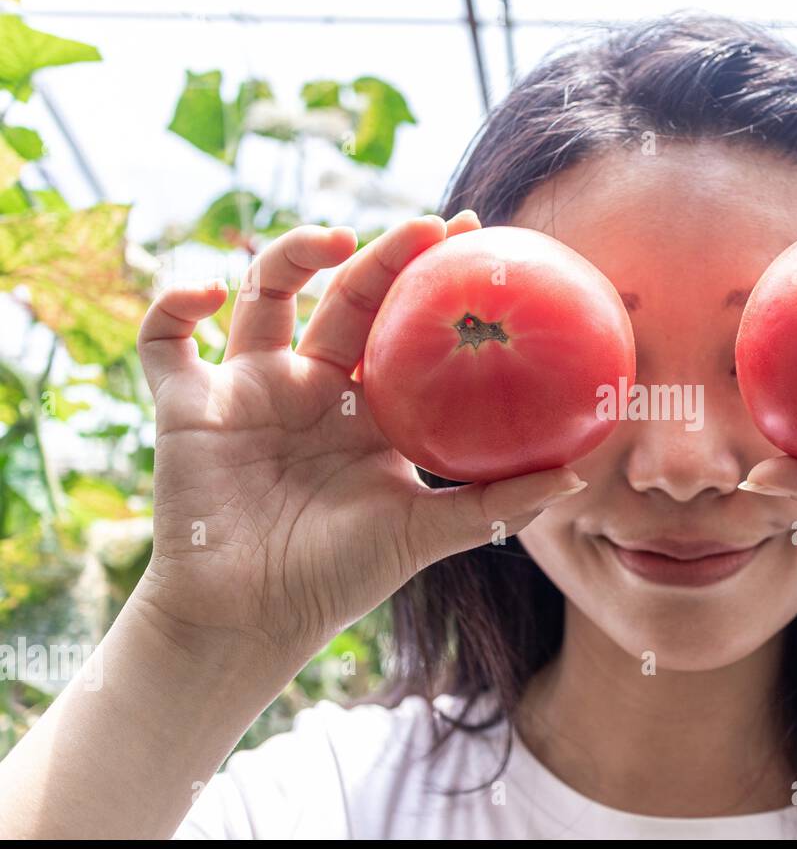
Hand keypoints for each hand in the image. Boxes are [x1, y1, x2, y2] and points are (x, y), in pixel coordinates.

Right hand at [135, 211, 585, 661]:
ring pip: (263, 297)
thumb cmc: (338, 578)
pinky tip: (206, 291)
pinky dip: (172, 306)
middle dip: (386, 254)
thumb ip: (498, 502)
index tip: (478, 235)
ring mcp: (248, 390)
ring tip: (333, 240)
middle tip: (431, 227)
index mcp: (369, 408)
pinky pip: (165, 342)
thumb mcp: (426, 532)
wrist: (252, 620)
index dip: (434, 278)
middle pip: (348, 298)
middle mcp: (312, 387)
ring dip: (289, 254)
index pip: (406, 326)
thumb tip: (578, 473)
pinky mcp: (187, 406)